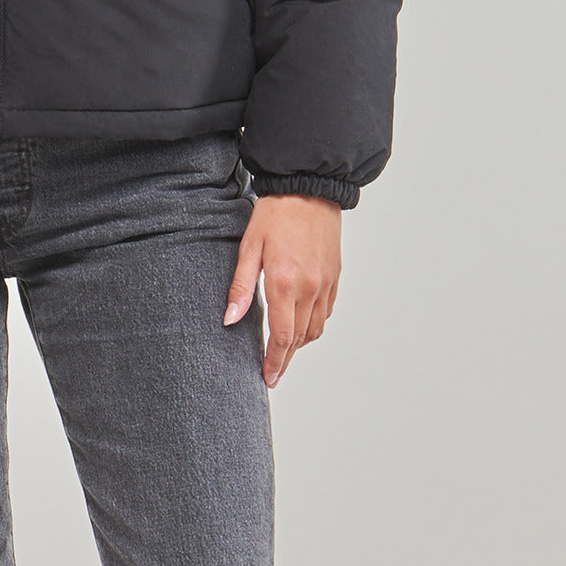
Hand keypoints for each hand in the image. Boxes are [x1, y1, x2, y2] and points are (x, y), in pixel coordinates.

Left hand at [222, 193, 340, 388]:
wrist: (308, 188)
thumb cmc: (275, 213)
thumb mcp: (249, 246)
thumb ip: (240, 286)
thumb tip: (230, 319)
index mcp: (284, 283)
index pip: (282, 337)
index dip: (275, 362)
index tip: (268, 377)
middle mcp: (310, 288)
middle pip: (301, 339)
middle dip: (286, 358)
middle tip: (274, 372)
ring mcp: (326, 283)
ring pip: (316, 328)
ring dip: (301, 343)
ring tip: (284, 348)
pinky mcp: (335, 276)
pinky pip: (327, 311)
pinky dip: (314, 323)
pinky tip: (301, 321)